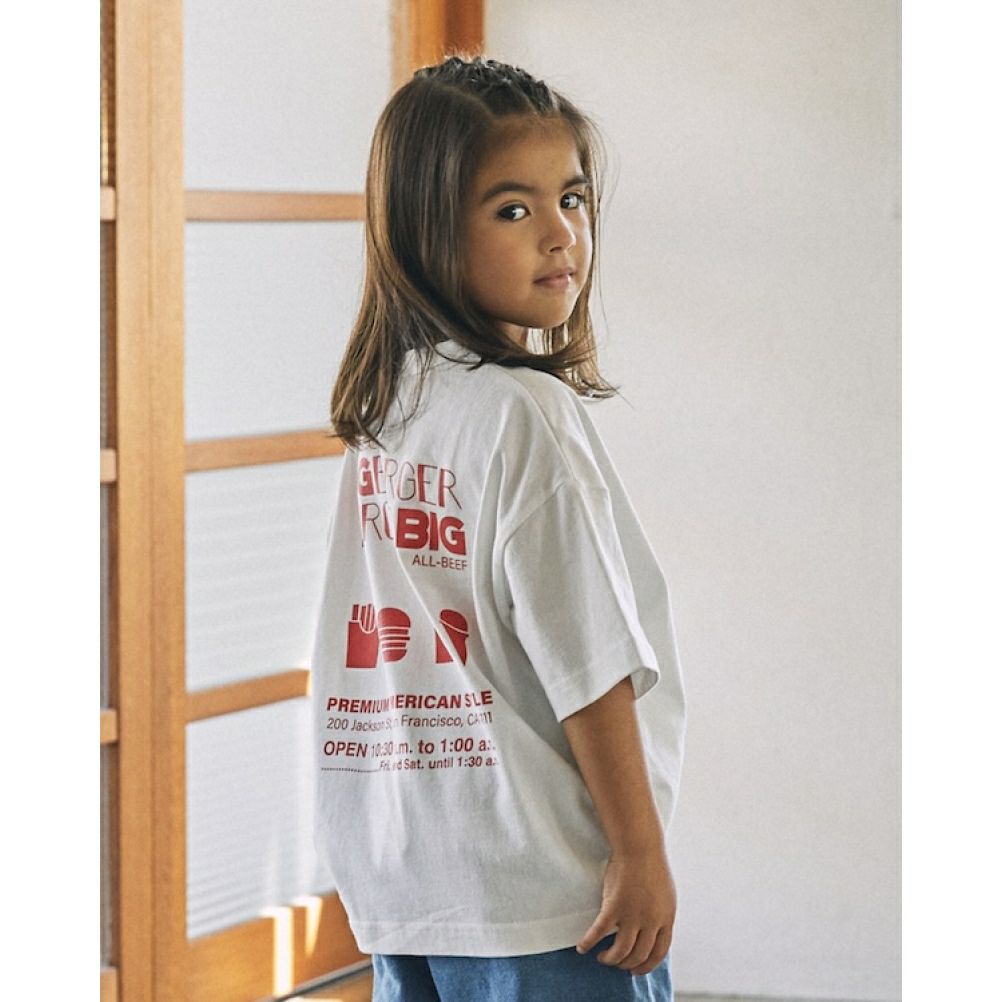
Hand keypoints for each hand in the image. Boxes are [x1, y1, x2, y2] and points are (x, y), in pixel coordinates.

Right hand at [576, 848, 676, 975]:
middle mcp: (651, 921)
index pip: (659, 953)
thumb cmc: (651, 864)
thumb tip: (653, 930)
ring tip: (602, 958)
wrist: (640, 846)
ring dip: (610, 959)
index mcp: (666, 918)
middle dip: (627, 964)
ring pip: (621, 951)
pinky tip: (582, 947)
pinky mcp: (613, 907)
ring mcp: (632, 915)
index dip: (647, 966)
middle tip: (617, 964)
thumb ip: (660, 914)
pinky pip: (599, 932)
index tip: (636, 971)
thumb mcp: (665, 894)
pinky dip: (589, 942)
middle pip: (639, 955)